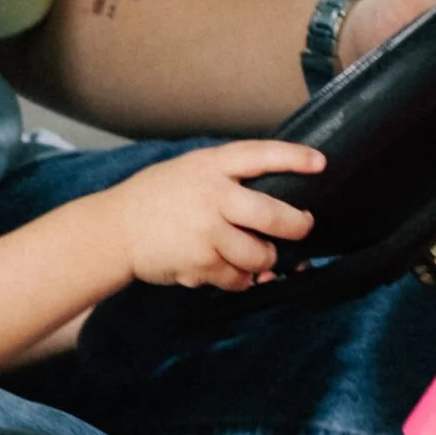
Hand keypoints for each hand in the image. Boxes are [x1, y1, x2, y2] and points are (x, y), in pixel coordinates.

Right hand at [117, 142, 323, 291]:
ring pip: (260, 255)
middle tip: (301, 227)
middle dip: (296, 226)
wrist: (115, 230)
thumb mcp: (189, 170)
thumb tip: (274, 199)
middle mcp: (212, 197)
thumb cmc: (156, 198)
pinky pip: (238, 279)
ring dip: (263, 260)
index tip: (320, 163)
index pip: (260, 155)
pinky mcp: (201, 264)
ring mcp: (208, 233)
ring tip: (256, 255)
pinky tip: (228, 269)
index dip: (293, 158)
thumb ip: (226, 179)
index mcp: (210, 166)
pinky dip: (240, 279)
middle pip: (273, 215)